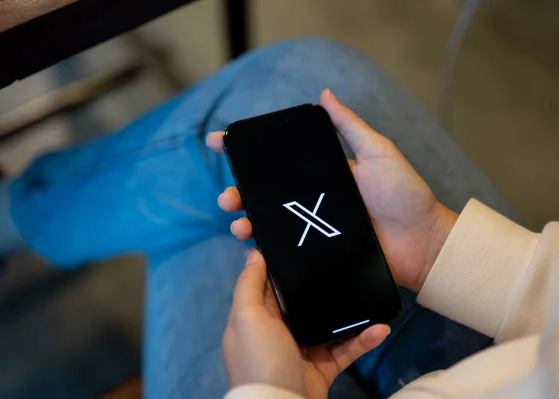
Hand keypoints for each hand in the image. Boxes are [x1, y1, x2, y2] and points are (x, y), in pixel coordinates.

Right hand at [207, 89, 457, 291]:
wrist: (423, 243)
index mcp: (321, 174)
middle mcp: (311, 200)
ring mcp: (313, 227)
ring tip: (239, 223)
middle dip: (238, 192)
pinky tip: (255, 246)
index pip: (277, 160)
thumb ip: (350, 127)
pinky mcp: (317, 252)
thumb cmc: (404, 195)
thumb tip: (325, 93)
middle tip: (228, 196)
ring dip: (246, 220)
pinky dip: (266, 248)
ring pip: (269, 223)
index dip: (246, 151)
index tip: (220, 142)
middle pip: (264, 194)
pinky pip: (286, 250)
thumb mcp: (378, 153)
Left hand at [223, 249, 389, 397]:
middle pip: (301, 302)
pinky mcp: (323, 368)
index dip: (284, 265)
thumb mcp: (247, 318)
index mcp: (256, 318)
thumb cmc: (261, 358)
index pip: (270, 285)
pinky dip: (362, 340)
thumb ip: (249, 286)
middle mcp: (277, 331)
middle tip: (343, 263)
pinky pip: (345, 349)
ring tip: (369, 296)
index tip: (305, 242)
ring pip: (328, 324)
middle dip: (320, 286)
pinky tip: (380, 329)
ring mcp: (302, 350)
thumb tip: (253, 253)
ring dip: (350, 313)